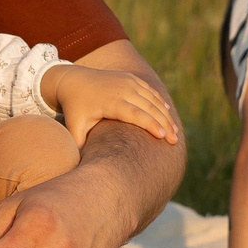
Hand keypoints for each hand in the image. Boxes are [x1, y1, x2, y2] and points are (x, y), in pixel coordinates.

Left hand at [40, 64, 181, 146]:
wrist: (72, 79)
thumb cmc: (75, 109)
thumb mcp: (74, 127)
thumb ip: (79, 146)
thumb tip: (81, 169)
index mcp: (111, 102)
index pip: (136, 114)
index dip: (150, 125)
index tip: (163, 136)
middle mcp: (122, 89)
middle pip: (149, 107)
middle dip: (164, 123)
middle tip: (174, 140)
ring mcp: (127, 81)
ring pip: (152, 99)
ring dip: (165, 114)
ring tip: (174, 131)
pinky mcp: (130, 78)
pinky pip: (149, 90)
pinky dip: (159, 101)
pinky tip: (166, 112)